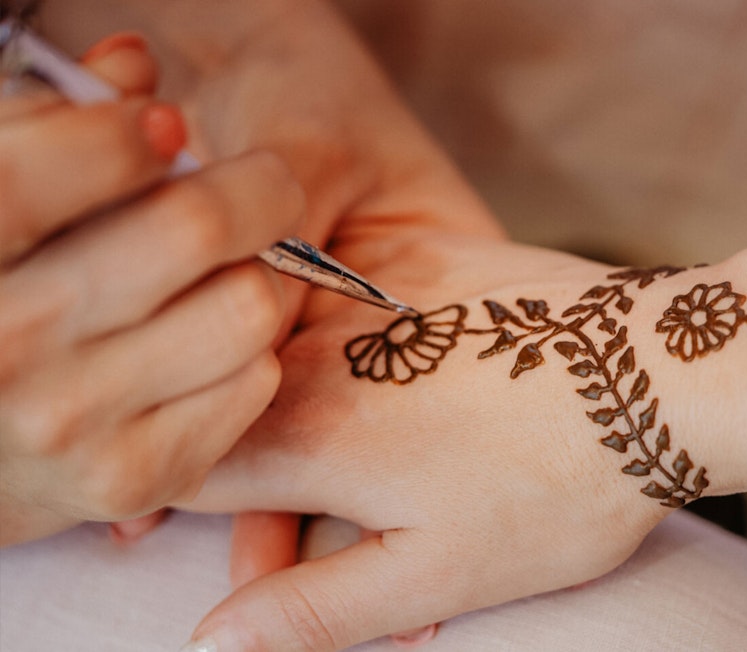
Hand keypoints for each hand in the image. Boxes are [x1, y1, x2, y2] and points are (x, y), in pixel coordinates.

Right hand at [0, 35, 304, 544]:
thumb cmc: (0, 289)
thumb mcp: (1, 192)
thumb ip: (55, 120)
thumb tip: (137, 65)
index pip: (67, 159)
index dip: (132, 131)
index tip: (163, 131)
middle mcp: (5, 343)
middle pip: (198, 225)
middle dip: (254, 188)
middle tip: (258, 188)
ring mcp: (72, 421)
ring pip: (250, 308)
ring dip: (252, 280)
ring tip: (218, 279)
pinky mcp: (137, 477)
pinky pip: (257, 382)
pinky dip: (247, 355)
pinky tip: (201, 350)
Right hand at [184, 232, 683, 650]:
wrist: (666, 372)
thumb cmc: (560, 486)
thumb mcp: (437, 572)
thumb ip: (311, 607)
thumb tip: (208, 644)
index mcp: (309, 433)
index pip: (188, 462)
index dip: (184, 503)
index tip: (223, 530)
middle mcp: (321, 348)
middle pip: (234, 406)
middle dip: (259, 470)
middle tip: (334, 514)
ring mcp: (371, 291)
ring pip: (290, 355)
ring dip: (312, 412)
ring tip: (403, 460)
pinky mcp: (422, 258)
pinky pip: (351, 303)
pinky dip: (362, 353)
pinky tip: (425, 389)